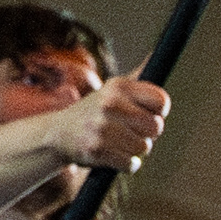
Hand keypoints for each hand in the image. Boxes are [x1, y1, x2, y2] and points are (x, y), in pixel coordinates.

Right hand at [50, 76, 168, 173]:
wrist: (59, 134)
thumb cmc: (96, 113)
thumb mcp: (114, 91)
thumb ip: (138, 83)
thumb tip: (155, 55)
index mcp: (118, 87)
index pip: (161, 101)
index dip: (159, 112)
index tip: (146, 114)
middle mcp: (110, 103)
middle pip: (157, 127)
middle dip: (148, 134)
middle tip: (129, 131)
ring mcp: (102, 127)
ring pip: (144, 147)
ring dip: (135, 150)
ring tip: (117, 141)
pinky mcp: (97, 149)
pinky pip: (132, 164)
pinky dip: (127, 164)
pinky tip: (113, 154)